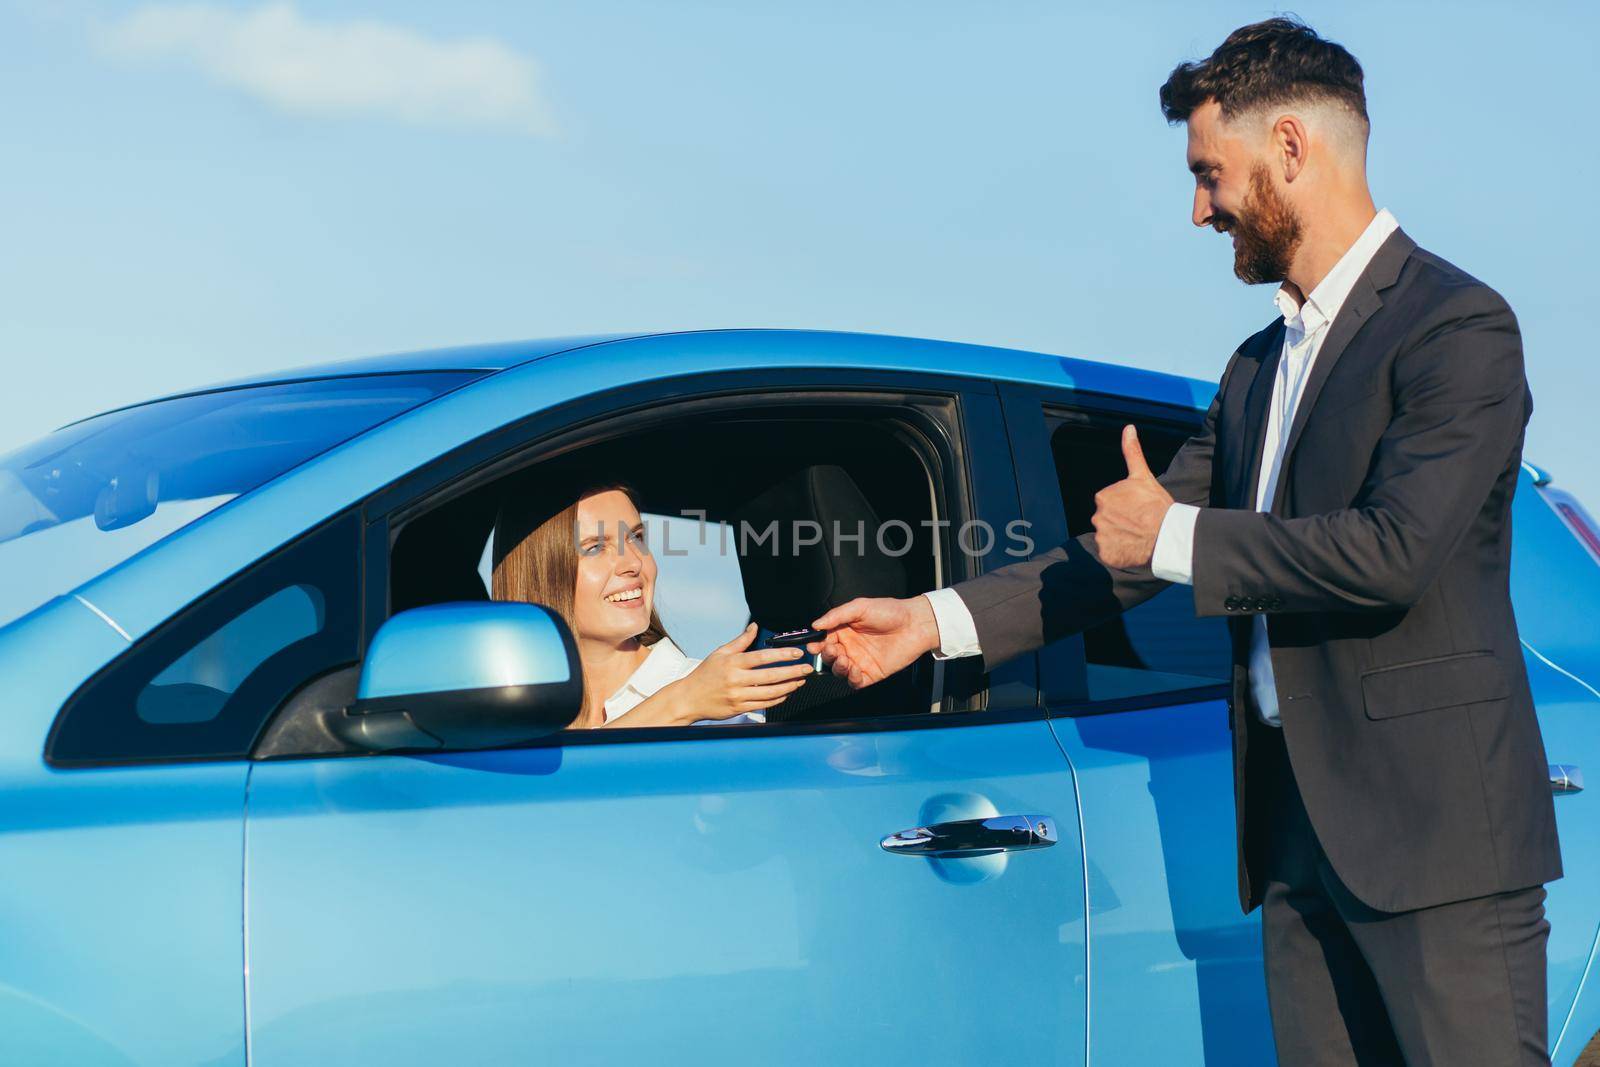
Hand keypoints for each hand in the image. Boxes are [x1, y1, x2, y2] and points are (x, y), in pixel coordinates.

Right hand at [654, 623, 813, 723]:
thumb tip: (755, 627)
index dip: (783, 654)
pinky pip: (763, 705)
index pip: (762, 657)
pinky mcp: (738, 709)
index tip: (797, 653)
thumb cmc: (704, 675)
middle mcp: (736, 679)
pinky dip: (777, 699)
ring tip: (800, 681)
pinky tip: (786, 693)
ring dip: (789, 687)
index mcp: (732, 663)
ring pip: (770, 693)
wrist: (688, 699)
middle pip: (771, 676)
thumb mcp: (720, 653)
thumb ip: (740, 641)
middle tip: (807, 669)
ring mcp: (737, 696)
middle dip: (793, 672)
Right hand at [807, 596, 940, 689]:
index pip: (824, 640)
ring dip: (837, 667)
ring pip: (839, 671)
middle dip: (827, 656)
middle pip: (829, 657)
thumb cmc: (890, 612)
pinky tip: (854, 670)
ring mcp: (860, 661)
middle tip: (833, 650)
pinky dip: (851, 679)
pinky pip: (855, 682)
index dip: (817, 644)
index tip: (814, 645)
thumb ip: (836, 615)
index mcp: (845, 630)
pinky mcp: (872, 673)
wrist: (915, 624)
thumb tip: (815, 625)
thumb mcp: (860, 607)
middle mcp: (850, 647)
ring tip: (844, 659)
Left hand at [1091, 425, 1173, 568]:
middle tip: (1141, 524)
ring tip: (1139, 536)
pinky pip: (1110, 554)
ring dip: (1121, 538)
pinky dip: (1120, 553)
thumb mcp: (1144, 476)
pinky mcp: (1106, 554)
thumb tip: (1129, 427)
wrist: (1168, 535)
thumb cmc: (1158, 505)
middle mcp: (1097, 517)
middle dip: (1122, 522)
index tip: (1140, 510)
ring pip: (1109, 537)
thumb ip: (1132, 452)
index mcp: (1103, 497)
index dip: (1127, 507)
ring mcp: (1101, 537)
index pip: (1110, 504)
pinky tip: (1133, 549)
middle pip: (1108, 520)